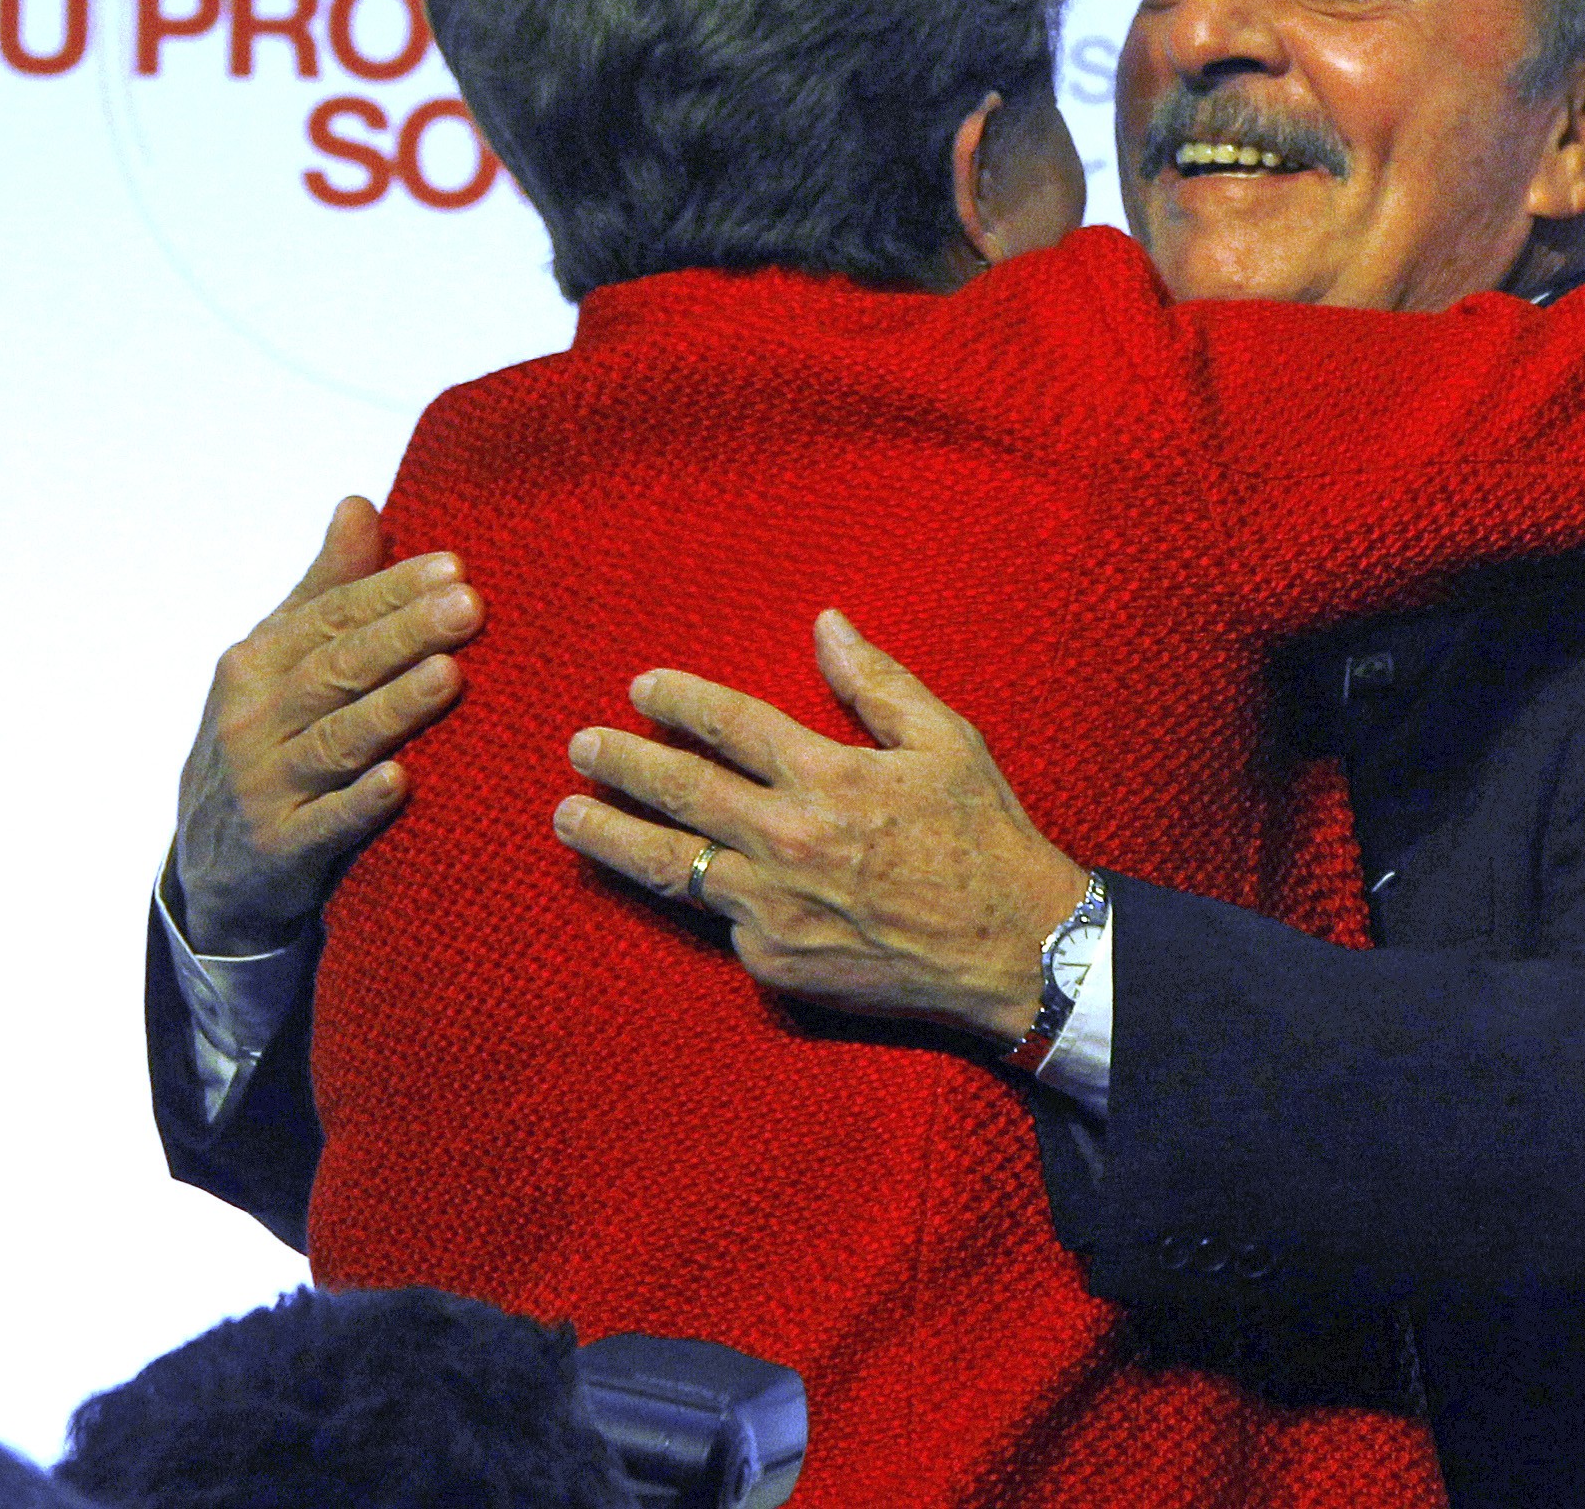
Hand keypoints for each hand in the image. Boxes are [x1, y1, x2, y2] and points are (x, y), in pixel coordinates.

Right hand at [173, 496, 484, 954]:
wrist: (214, 867)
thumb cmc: (265, 740)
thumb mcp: (278, 662)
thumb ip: (325, 587)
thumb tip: (360, 503)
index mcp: (258, 663)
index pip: (330, 617)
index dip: (390, 590)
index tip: (454, 565)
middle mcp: (253, 719)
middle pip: (336, 669)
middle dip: (403, 634)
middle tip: (469, 605)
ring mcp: (263, 786)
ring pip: (335, 740)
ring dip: (392, 708)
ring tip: (450, 674)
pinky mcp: (279, 849)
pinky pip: (324, 825)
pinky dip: (358, 804)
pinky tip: (400, 783)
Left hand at [554, 609, 1087, 1043]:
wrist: (1015, 951)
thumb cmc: (984, 838)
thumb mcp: (946, 741)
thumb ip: (876, 683)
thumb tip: (826, 623)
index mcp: (827, 776)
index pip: (728, 724)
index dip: (678, 700)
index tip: (641, 688)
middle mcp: (787, 840)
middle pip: (679, 790)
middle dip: (621, 763)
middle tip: (580, 748)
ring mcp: (772, 906)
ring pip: (669, 865)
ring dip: (611, 835)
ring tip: (570, 817)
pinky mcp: (773, 960)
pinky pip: (723, 921)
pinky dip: (705, 897)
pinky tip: (688, 882)